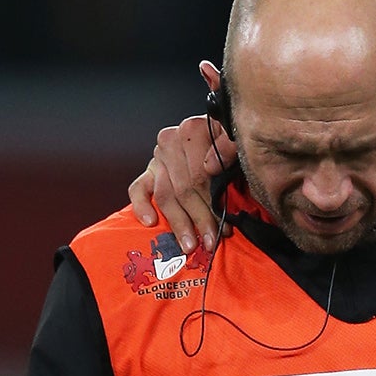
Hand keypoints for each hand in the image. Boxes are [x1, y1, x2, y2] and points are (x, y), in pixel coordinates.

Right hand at [129, 114, 233, 253]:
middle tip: (211, 241)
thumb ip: (230, 149)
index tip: (226, 225)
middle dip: (200, 218)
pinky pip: (138, 189)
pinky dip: (142, 206)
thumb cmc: (230, 147)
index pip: (199, 175)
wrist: (218, 138)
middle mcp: (171, 141)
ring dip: (179, 222)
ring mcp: (158, 157)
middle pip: (184, 188)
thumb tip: (211, 168)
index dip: (213, 204)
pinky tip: (150, 222)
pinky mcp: (149, 171)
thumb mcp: (238, 143)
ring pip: (165, 195)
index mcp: (193, 131)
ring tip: (189, 244)